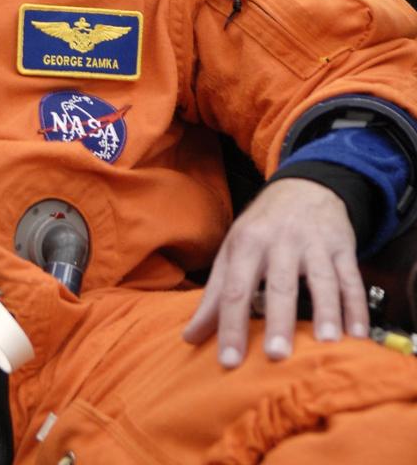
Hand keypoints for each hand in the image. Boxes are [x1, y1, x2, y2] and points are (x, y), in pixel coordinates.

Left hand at [183, 178, 368, 366]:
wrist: (304, 186)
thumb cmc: (262, 227)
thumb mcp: (233, 249)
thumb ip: (215, 295)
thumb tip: (190, 336)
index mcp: (247, 242)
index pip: (235, 288)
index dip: (230, 326)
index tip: (228, 362)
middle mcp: (280, 241)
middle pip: (279, 284)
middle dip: (278, 319)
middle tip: (276, 355)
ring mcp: (314, 243)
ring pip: (321, 279)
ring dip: (326, 310)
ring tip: (327, 343)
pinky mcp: (342, 247)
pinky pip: (351, 278)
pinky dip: (355, 306)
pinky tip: (356, 334)